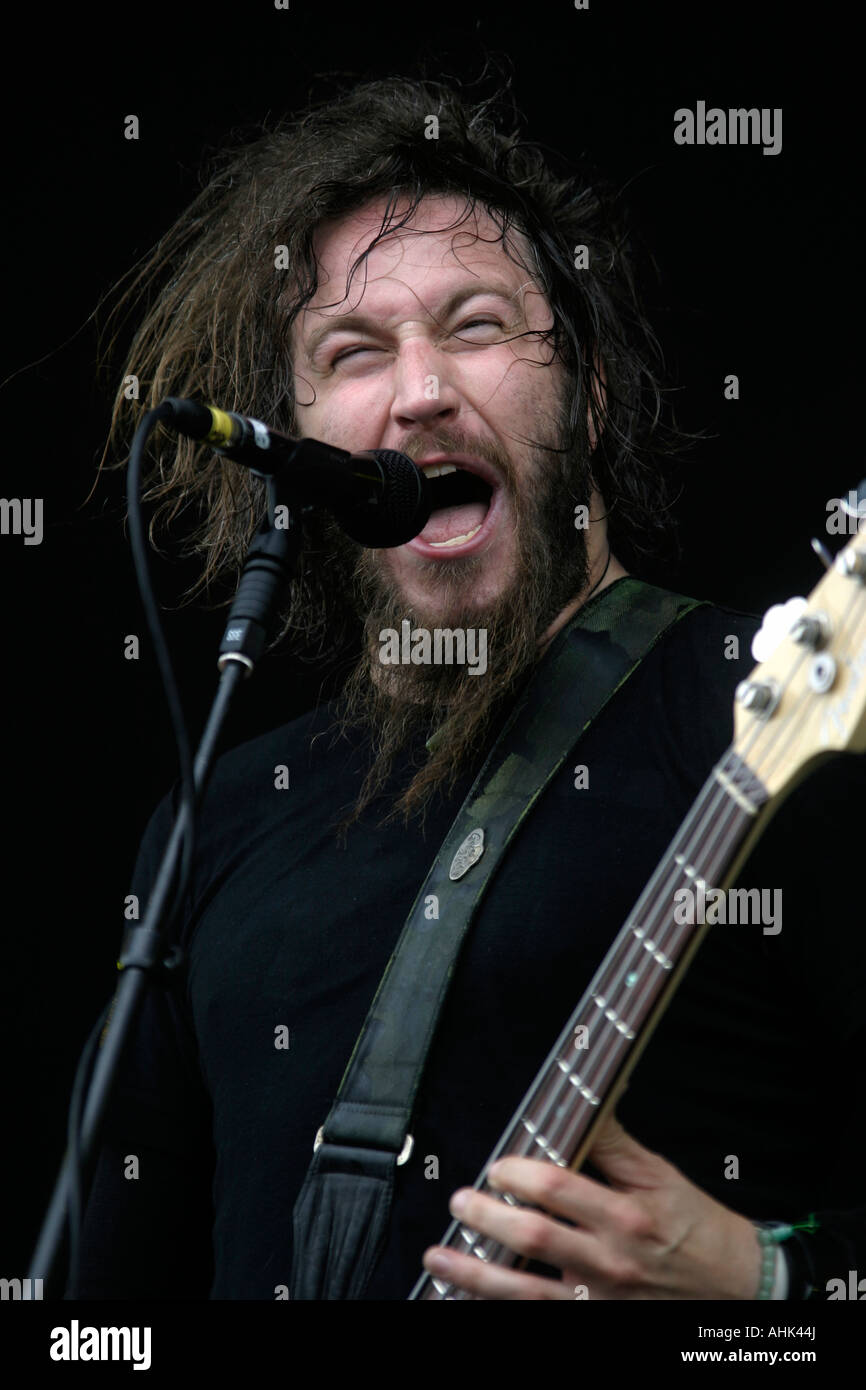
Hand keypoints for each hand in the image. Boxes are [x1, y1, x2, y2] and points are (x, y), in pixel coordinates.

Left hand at [422, 1113, 762, 1299]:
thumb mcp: (660, 1175)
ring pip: (526, 1295)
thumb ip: (613, 1144)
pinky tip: (467, 1297)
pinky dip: (500, 1309)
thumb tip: (581, 1103)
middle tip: (461, 1202)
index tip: (499, 1164)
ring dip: (476, 1277)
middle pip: (536, 1241)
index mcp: (627, 1218)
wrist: (732, 1286)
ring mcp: (599, 1302)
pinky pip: (539, 1319)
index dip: (521, 1174)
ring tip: (439, 1257)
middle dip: (489, 1219)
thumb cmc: (693, 1226)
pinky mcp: (594, 1323)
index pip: (562, 1191)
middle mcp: (610, 1264)